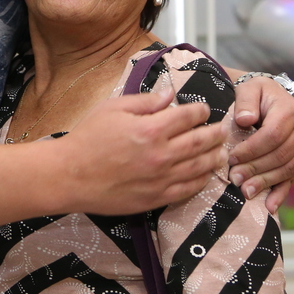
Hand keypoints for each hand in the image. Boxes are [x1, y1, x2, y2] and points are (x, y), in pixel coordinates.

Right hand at [61, 89, 225, 215]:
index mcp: (151, 129)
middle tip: (223, 129)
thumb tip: (169, 95)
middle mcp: (161, 155)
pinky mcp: (155, 198)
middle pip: (201, 141)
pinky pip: (187, 190)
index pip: (188, 116)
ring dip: (215, 157)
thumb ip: (145, 101)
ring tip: (221, 152)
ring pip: (200, 167)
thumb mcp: (113, 108)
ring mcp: (160, 179)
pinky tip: (205, 174)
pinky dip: (201, 181)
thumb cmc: (87, 138)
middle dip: (215, 133)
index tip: (204, 109)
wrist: (69, 176)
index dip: (200, 110)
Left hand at [227, 76, 293, 211]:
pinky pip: (293, 178)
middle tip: (235, 178)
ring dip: (265, 182)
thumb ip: (245, 102)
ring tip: (245, 191)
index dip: (252, 150)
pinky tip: (269, 206)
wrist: (272, 98)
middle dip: (256, 169)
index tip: (231, 158)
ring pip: (287, 169)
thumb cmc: (256, 94)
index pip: (272, 135)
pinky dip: (281, 193)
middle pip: (280, 155)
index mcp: (291, 110)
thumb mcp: (248, 89)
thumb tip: (245, 120)